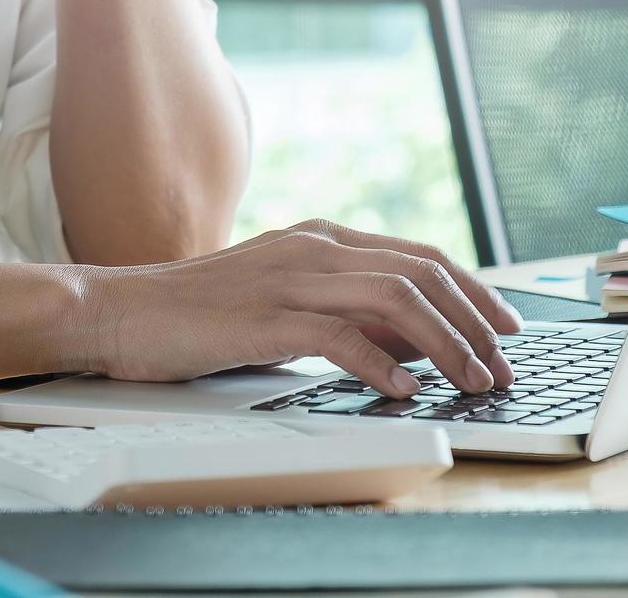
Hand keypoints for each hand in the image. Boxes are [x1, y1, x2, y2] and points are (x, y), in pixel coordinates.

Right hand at [82, 220, 524, 398]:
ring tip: (472, 381)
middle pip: (423, 275)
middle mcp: (316, 249)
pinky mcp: (266, 318)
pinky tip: (404, 389)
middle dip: (475, 322)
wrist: (120, 308)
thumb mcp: (282, 297)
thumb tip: (412, 341)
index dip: (474, 292)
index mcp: (323, 239)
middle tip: (503, 364)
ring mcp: (291, 279)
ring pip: (396, 301)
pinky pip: (341, 337)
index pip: (422, 257)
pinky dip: (382, 364)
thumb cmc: (197, 312)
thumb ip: (343, 309)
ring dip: (446, 345)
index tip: (507, 327)